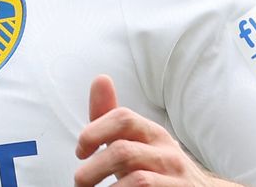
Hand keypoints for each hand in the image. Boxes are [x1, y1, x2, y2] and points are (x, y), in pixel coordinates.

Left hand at [74, 74, 243, 185]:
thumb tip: (100, 78)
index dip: (94, 132)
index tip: (80, 151)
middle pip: (123, 152)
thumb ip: (111, 116)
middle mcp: (166, 152)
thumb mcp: (135, 140)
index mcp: (152, 132)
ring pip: (138, 180)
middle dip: (93, 169)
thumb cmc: (156, 165)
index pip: (122, 118)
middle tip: (80, 182)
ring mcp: (175, 178)